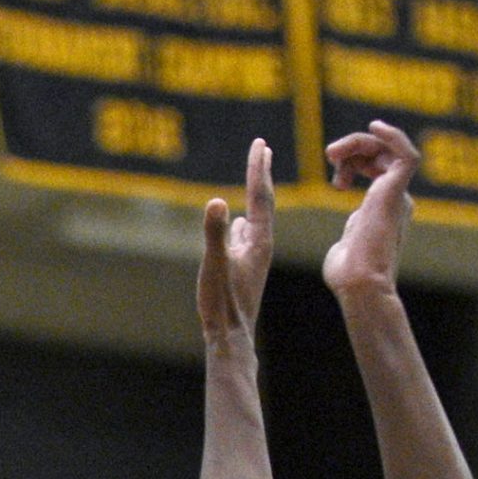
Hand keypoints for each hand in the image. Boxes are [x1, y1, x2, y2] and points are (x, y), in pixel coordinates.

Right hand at [197, 139, 273, 345]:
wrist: (232, 336)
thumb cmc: (222, 303)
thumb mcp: (214, 264)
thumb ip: (214, 233)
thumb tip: (214, 201)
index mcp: (258, 240)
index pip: (259, 196)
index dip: (257, 168)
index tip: (259, 142)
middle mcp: (260, 244)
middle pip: (262, 202)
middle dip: (261, 174)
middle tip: (262, 148)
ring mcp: (252, 256)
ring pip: (255, 218)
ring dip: (254, 196)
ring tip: (255, 179)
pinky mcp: (244, 268)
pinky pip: (246, 235)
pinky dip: (244, 219)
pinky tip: (240, 222)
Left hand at [322, 121, 418, 300]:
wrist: (358, 284)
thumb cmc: (347, 274)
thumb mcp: (345, 245)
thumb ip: (350, 233)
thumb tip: (347, 241)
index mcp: (384, 207)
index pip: (375, 166)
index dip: (353, 161)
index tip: (336, 178)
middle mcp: (396, 198)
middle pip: (380, 153)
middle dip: (354, 147)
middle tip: (330, 155)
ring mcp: (398, 195)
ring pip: (387, 149)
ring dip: (358, 142)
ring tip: (332, 153)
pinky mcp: (397, 193)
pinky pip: (407, 155)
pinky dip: (393, 136)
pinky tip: (374, 126)